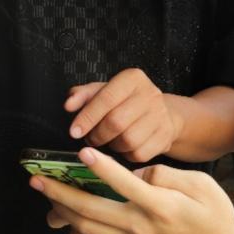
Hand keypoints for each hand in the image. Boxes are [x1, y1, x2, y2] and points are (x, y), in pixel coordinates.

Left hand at [33, 148, 233, 233]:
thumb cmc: (213, 218)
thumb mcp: (202, 186)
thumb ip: (166, 174)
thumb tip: (136, 172)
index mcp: (160, 206)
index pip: (125, 184)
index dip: (102, 167)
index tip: (82, 153)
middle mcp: (140, 227)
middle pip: (91, 209)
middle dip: (60, 193)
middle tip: (37, 178)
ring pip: (86, 228)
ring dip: (61, 209)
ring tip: (45, 193)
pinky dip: (74, 228)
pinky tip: (65, 215)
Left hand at [66, 69, 184, 161]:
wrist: (161, 113)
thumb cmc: (125, 102)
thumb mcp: (103, 91)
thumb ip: (83, 95)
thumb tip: (69, 104)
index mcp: (133, 78)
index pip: (106, 98)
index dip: (87, 117)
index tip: (74, 131)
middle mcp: (150, 94)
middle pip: (116, 122)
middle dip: (97, 135)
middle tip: (90, 139)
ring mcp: (161, 116)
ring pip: (128, 141)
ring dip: (112, 146)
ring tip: (109, 141)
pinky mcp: (165, 137)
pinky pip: (139, 154)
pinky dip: (126, 155)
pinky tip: (124, 147)